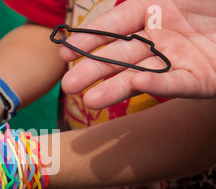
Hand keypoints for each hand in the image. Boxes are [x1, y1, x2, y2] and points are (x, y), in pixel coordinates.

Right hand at [60, 0, 215, 108]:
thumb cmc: (214, 4)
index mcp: (156, 10)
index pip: (115, 26)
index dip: (89, 39)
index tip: (65, 53)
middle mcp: (162, 38)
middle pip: (121, 56)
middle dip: (93, 70)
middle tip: (69, 85)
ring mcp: (180, 60)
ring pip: (141, 75)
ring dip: (116, 87)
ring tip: (90, 101)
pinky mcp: (202, 80)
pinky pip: (178, 83)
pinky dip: (160, 85)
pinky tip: (140, 86)